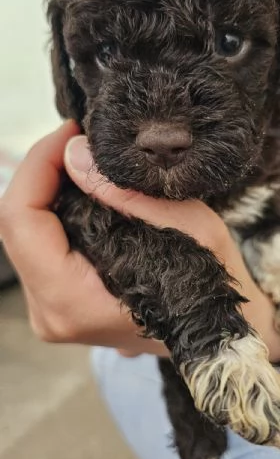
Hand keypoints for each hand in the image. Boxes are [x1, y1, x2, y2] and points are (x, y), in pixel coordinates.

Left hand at [1, 122, 279, 360]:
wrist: (216, 326)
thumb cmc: (210, 281)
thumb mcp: (186, 227)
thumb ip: (125, 193)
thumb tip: (74, 153)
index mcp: (73, 300)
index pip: (21, 220)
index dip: (38, 165)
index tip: (71, 132)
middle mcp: (51, 312)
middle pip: (15, 224)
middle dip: (42, 171)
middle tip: (78, 138)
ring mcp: (50, 309)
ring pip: (23, 233)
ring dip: (46, 188)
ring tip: (82, 158)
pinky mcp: (57, 300)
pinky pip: (38, 245)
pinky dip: (53, 209)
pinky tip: (81, 188)